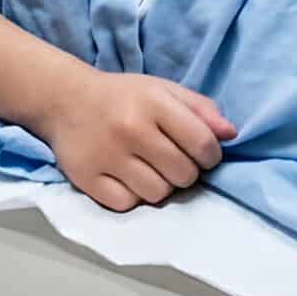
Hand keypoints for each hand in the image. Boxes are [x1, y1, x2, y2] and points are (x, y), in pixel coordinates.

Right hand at [28, 71, 235, 212]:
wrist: (65, 99)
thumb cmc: (123, 97)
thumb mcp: (163, 90)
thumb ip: (201, 109)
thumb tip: (231, 134)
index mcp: (154, 102)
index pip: (203, 143)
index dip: (211, 156)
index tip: (204, 156)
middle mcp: (131, 128)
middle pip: (183, 174)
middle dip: (186, 172)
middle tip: (172, 161)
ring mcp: (107, 155)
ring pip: (157, 193)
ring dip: (161, 186)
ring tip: (150, 169)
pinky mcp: (87, 178)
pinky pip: (127, 205)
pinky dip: (132, 196)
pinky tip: (127, 178)